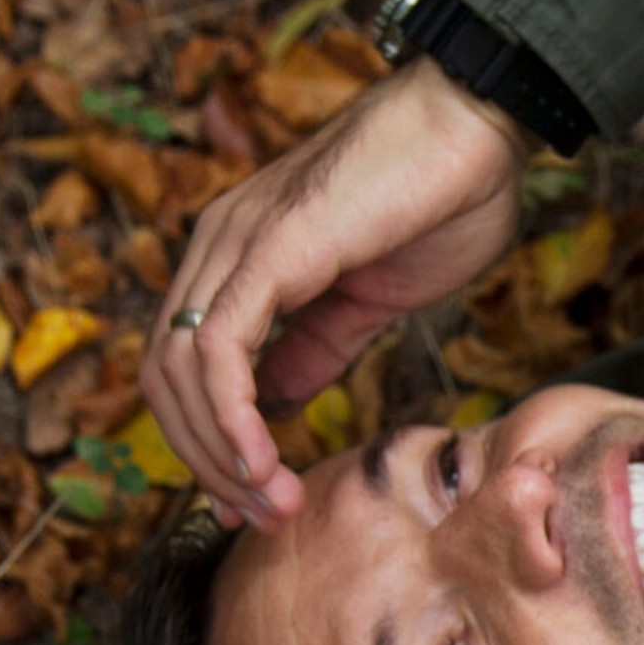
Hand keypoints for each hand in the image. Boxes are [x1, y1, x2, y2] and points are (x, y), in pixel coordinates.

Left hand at [142, 55, 533, 528]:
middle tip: (261, 519)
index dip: (211, 445)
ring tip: (271, 503)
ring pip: (178, 373)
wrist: (477, 125)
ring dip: (219, 456)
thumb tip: (280, 404)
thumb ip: (317, 348)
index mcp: (241, 259)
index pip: (189, 369)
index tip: (256, 503)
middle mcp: (219, 247)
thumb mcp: (370, 300)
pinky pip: (217, 351)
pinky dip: (232, 421)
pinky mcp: (266, 248)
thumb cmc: (439, 198)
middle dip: (207, 465)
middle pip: (166, 380)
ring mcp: (234, 243)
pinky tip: (266, 465)